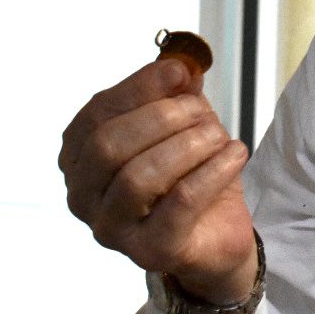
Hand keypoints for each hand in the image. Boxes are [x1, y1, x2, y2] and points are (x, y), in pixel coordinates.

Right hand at [59, 59, 257, 302]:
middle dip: (163, 118)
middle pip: (108, 146)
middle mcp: (83, 197)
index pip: (96, 115)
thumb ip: (175, 92)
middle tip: (202, 112)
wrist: (217, 233)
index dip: (138, 88)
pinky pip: (180, 203)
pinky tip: (234, 154)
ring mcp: (112, 230)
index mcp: (80, 158)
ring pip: (138, 177)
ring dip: (188, 146)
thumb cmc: (189, 174)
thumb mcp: (183, 124)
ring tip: (220, 137)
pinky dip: (213, 171)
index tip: (180, 72)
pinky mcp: (150, 251)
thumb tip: (180, 62)